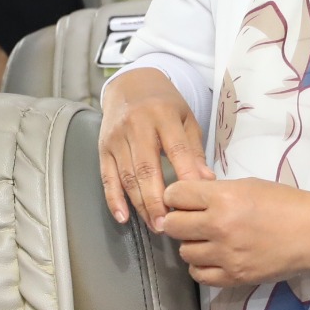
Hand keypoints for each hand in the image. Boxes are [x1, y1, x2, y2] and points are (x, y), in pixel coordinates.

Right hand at [98, 67, 208, 227]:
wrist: (130, 84)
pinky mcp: (103, 148)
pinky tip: (123, 217)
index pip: (175, 149)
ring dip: (140, 204)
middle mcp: (136, 125)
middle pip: (146, 168)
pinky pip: (107, 177)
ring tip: (155, 225)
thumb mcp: (186, 118)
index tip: (193, 200)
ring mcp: (116, 137)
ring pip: (127, 176)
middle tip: (168, 225)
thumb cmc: (164, 105)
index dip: (185, 175)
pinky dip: (113, 199)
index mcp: (162, 115)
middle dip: (156, 200)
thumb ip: (194, 150)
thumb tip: (206, 181)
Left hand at [157, 177, 309, 287]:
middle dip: (177, 221)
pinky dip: (202, 266)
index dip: (175, 196)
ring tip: (208, 240)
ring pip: (184, 252)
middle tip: (191, 220)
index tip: (182, 200)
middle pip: (172, 225)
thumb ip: (216, 192)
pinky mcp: (234, 277)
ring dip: (192, 245)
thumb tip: (188, 198)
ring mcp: (226, 255)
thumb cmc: (286, 203)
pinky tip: (214, 258)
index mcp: (224, 197)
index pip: (175, 195)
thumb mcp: (249, 186)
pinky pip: (198, 274)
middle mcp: (219, 226)